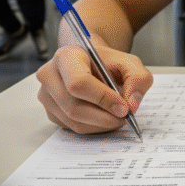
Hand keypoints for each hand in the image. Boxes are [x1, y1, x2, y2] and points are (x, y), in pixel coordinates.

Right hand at [36, 44, 153, 133]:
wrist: (91, 63)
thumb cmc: (107, 63)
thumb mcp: (129, 63)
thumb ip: (138, 78)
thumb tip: (131, 104)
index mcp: (66, 57)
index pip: (79, 83)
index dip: (103, 98)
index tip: (123, 107)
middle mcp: (49, 76)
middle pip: (74, 107)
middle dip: (104, 117)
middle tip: (124, 117)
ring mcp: (46, 96)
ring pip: (74, 121)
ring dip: (101, 124)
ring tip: (116, 116)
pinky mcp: (50, 112)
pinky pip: (72, 128)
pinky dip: (93, 127)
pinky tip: (104, 117)